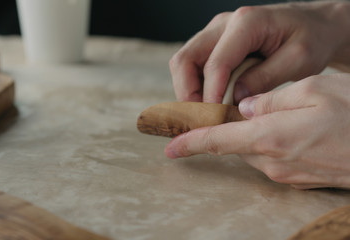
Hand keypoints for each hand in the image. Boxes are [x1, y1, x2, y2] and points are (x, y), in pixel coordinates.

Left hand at [165, 74, 349, 188]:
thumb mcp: (313, 89)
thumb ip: (270, 99)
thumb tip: (244, 108)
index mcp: (269, 137)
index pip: (215, 141)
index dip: (188, 142)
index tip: (167, 147)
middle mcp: (272, 161)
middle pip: (235, 143)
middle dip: (227, 128)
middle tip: (227, 108)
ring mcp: (286, 173)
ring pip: (254, 148)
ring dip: (253, 133)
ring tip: (274, 114)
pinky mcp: (298, 179)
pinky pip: (273, 157)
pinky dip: (270, 141)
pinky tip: (293, 129)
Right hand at [169, 1, 349, 103]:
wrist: (316, 24)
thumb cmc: (312, 38)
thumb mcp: (299, 60)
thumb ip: (266, 78)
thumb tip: (235, 99)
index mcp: (246, 23)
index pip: (215, 63)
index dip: (210, 95)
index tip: (213, 120)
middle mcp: (224, 24)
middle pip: (185, 59)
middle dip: (187, 93)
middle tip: (201, 119)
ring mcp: (216, 32)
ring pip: (184, 62)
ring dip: (189, 91)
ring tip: (204, 114)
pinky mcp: (215, 43)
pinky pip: (193, 65)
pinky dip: (195, 86)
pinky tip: (209, 104)